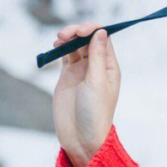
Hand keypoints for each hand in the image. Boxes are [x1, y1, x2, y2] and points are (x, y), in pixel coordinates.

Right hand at [52, 20, 120, 166]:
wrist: (80, 136)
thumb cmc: (94, 112)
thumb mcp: (97, 82)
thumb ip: (98, 57)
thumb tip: (101, 32)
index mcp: (110, 67)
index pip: (103, 39)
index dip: (93, 29)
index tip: (82, 30)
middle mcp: (97, 66)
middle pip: (88, 39)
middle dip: (78, 31)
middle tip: (66, 34)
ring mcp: (82, 70)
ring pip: (76, 45)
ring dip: (69, 37)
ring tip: (59, 38)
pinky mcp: (68, 76)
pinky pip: (66, 55)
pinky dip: (61, 47)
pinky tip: (56, 45)